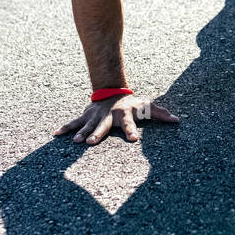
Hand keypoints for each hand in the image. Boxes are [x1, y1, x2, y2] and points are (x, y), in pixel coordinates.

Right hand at [53, 94, 179, 144]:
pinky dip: (65, 128)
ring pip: (87, 125)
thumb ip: (161, 114)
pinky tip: (56, 134)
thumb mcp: (147, 107)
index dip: (132, 131)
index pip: (130, 124)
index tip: (133, 139)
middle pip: (103, 126)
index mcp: (124, 115)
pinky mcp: (86, 117)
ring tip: (76, 141)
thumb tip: (177, 120)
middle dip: (97, 134)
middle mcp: (108, 116)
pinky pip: (74, 123)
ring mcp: (95, 117)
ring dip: (81, 132)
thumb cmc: (132, 104)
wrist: (112, 92)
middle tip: (91, 143)